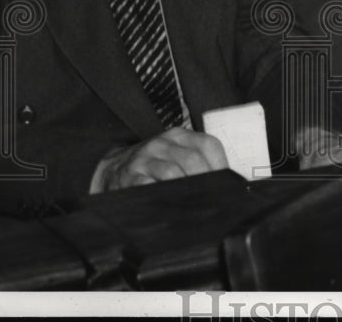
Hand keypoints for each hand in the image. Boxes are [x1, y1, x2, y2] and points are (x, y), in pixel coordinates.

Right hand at [91, 127, 228, 192]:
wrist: (113, 168)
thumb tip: (228, 184)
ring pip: (173, 173)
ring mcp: (145, 159)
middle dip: (207, 181)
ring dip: (188, 192)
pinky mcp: (130, 177)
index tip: (228, 184)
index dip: (222, 165)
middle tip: (215, 199)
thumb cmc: (154, 164)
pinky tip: (172, 206)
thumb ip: (198, 162)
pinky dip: (164, 197)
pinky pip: (150, 187)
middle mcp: (162, 143)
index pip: (208, 144)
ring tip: (197, 205)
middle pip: (193, 160)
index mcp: (179, 136)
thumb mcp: (176, 154)